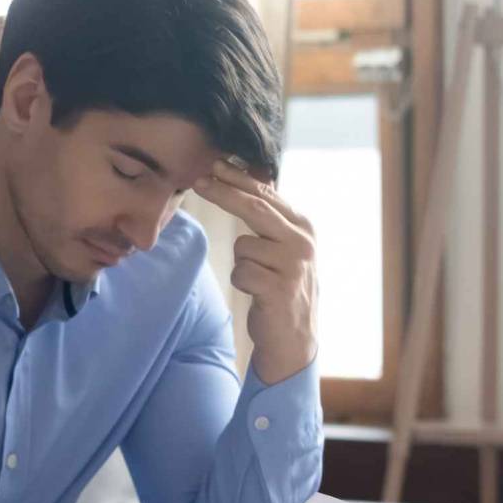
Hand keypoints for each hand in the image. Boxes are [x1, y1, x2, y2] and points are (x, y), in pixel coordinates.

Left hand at [192, 158, 317, 384]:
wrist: (294, 338)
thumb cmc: (281, 288)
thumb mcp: (282, 248)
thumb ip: (268, 219)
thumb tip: (244, 181)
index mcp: (303, 227)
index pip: (267, 195)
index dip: (239, 178)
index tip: (214, 165)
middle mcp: (302, 241)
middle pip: (255, 207)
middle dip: (225, 192)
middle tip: (199, 181)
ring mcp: (293, 264)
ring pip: (243, 246)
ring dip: (241, 263)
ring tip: (259, 280)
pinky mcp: (279, 288)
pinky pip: (241, 272)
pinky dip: (242, 282)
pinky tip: (259, 294)